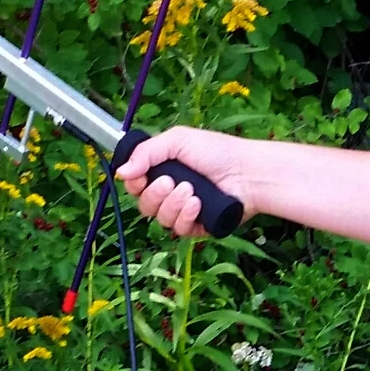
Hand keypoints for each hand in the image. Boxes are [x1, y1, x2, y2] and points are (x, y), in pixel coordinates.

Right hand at [118, 125, 267, 237]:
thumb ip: (147, 152)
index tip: (140, 176)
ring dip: (172, 204)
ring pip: (160, 219)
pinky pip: (179, 230)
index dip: (134, 184)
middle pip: (144, 205)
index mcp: (163, 171)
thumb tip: (121, 171)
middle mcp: (171, 193)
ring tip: (191, 190)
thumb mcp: (178, 140)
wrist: (248, 173)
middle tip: (170, 181)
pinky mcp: (197, 227)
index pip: (135, 185)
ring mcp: (184, 212)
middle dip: (154, 194)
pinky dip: (185, 216)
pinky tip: (197, 204)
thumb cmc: (217, 152)